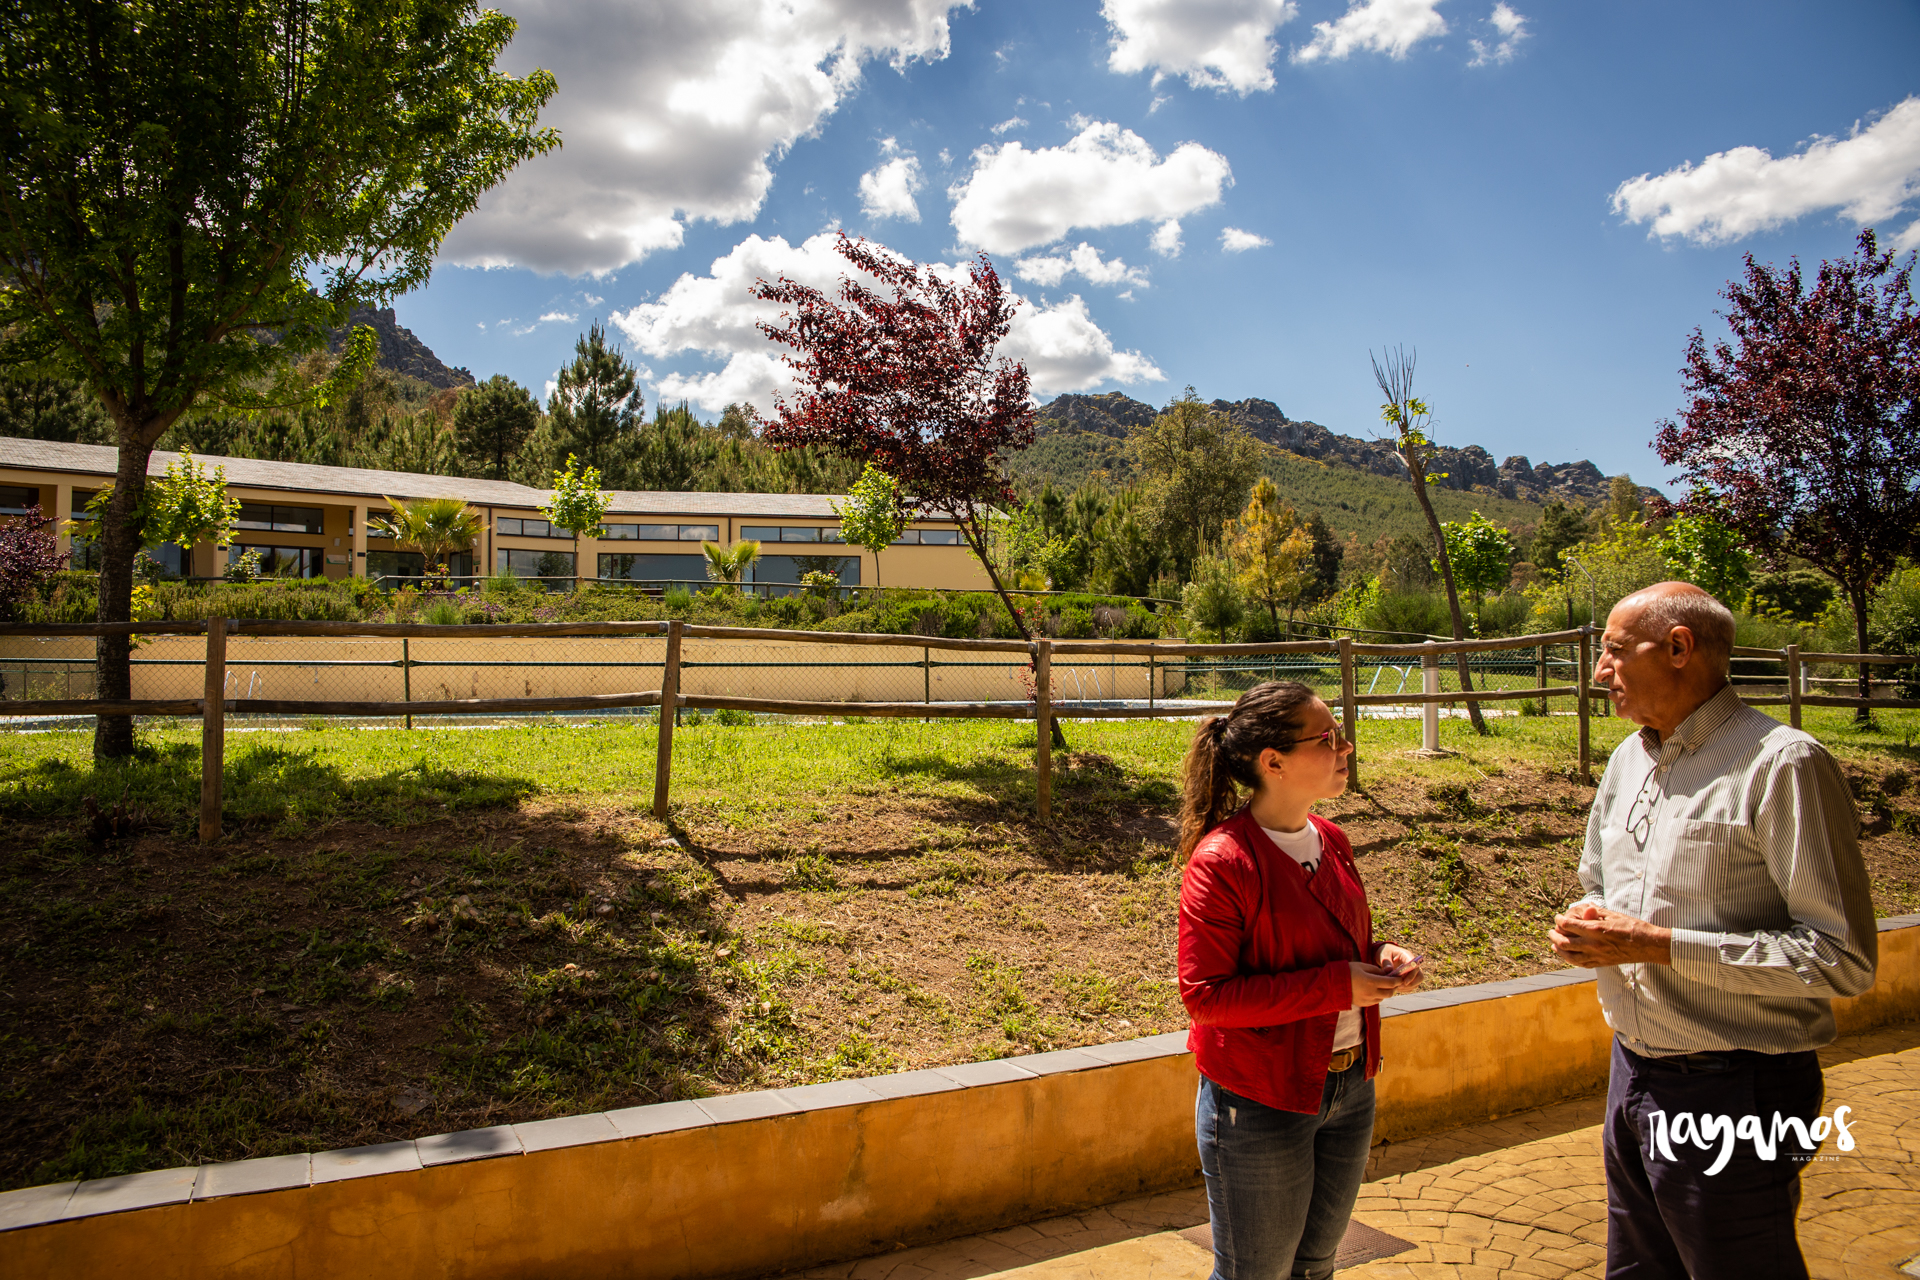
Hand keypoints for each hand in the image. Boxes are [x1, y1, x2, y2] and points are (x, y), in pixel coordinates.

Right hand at [1348, 961, 1400, 1007]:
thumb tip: (1386, 974)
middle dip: (1394, 988)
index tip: (1400, 977)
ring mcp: (1367, 1000)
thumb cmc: (1347, 971)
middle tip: (1394, 982)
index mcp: (1371, 982)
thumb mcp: (1362, 966)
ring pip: (1383, 998)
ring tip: (1383, 986)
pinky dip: (1379, 996)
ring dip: (1386, 992)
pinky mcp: (1363, 1004)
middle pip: (1389, 993)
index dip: (1397, 980)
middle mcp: (1371, 993)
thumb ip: (1376, 970)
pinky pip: (1376, 1001)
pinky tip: (1374, 990)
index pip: (1391, 983)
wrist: (1332, 984)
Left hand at [1375, 943, 1424, 991]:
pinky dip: (1405, 989)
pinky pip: (1412, 986)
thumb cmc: (1385, 953)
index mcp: (1407, 956)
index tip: (1404, 982)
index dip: (1412, 975)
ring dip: (1407, 987)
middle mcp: (1413, 964)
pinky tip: (1396, 988)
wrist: (1386, 954)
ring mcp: (1413, 971)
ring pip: (1416, 983)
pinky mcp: (1411, 977)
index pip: (1415, 966)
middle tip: (1399, 987)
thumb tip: (1389, 970)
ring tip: (1396, 987)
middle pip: (1420, 976)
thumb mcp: (1384, 955)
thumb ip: (1386, 962)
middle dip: (1411, 984)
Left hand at [1549, 903, 1672, 967]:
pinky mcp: (1602, 963)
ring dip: (1559, 949)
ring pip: (1569, 956)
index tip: (1558, 917)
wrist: (1649, 945)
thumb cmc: (1633, 927)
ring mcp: (1597, 956)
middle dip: (1554, 936)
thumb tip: (1582, 910)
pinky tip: (1567, 955)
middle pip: (1564, 942)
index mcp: (1596, 929)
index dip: (1560, 920)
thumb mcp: (1613, 915)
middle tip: (1551, 931)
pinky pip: (1581, 964)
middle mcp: (1594, 944)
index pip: (1568, 925)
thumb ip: (1595, 913)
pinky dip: (1570, 959)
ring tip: (1554, 944)